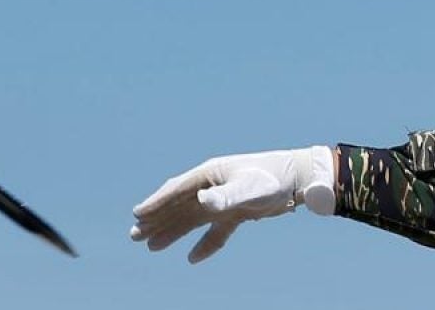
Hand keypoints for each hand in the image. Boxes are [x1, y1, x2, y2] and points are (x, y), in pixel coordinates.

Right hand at [129, 146, 334, 262]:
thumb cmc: (274, 179)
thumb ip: (226, 196)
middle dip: (155, 221)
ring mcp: (223, 201)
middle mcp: (211, 188)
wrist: (301, 181)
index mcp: (208, 176)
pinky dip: (204, 245)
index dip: (156, 203)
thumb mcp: (250, 188)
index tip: (137, 215)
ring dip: (171, 232)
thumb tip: (202, 201)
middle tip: (134, 235)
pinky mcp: (236, 214)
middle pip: (177, 207)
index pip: (175, 192)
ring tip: (150, 246)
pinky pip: (215, 232)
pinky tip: (192, 258)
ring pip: (190, 220)